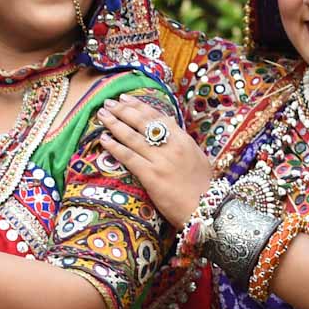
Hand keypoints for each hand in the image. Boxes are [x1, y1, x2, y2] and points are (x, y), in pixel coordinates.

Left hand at [97, 96, 212, 225]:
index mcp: (184, 140)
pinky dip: (114, 147)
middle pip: (143, 122)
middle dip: (123, 110)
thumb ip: (182, 141)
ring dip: (115, 124)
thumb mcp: (197, 157)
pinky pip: (128, 157)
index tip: (126, 99)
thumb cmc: (203, 187)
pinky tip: (103, 139)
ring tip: (102, 115)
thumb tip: (169, 124)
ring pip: (133, 137)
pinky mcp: (151, 175)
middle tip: (108, 103)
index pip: (158, 117)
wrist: (206, 209)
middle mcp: (171, 146)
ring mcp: (160, 160)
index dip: (140, 106)